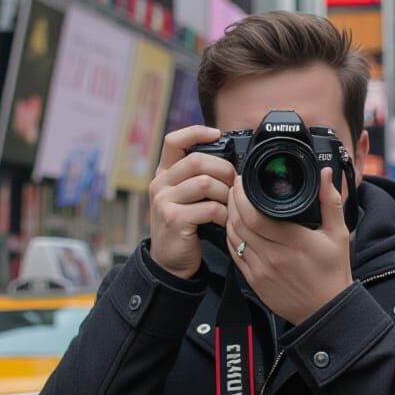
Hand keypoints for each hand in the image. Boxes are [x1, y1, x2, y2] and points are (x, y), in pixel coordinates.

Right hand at [148, 126, 236, 279]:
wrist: (169, 261)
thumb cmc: (185, 226)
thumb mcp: (185, 197)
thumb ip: (198, 178)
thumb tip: (232, 161)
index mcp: (164, 174)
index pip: (173, 141)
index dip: (195, 132)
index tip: (217, 133)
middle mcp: (160, 184)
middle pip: (197, 161)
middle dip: (223, 170)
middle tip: (234, 183)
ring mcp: (164, 202)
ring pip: (205, 183)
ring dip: (225, 194)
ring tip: (230, 205)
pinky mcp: (174, 219)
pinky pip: (209, 208)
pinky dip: (224, 214)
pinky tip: (225, 220)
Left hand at [226, 168, 352, 325]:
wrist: (326, 310)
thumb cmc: (332, 272)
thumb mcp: (338, 234)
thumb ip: (330, 201)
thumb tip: (326, 174)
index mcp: (293, 241)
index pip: (254, 215)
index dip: (241, 195)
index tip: (242, 180)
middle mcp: (273, 255)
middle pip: (238, 222)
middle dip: (232, 200)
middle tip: (235, 187)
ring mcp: (260, 269)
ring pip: (233, 237)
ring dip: (229, 217)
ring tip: (234, 203)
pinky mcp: (254, 280)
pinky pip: (234, 254)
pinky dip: (231, 237)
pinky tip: (235, 227)